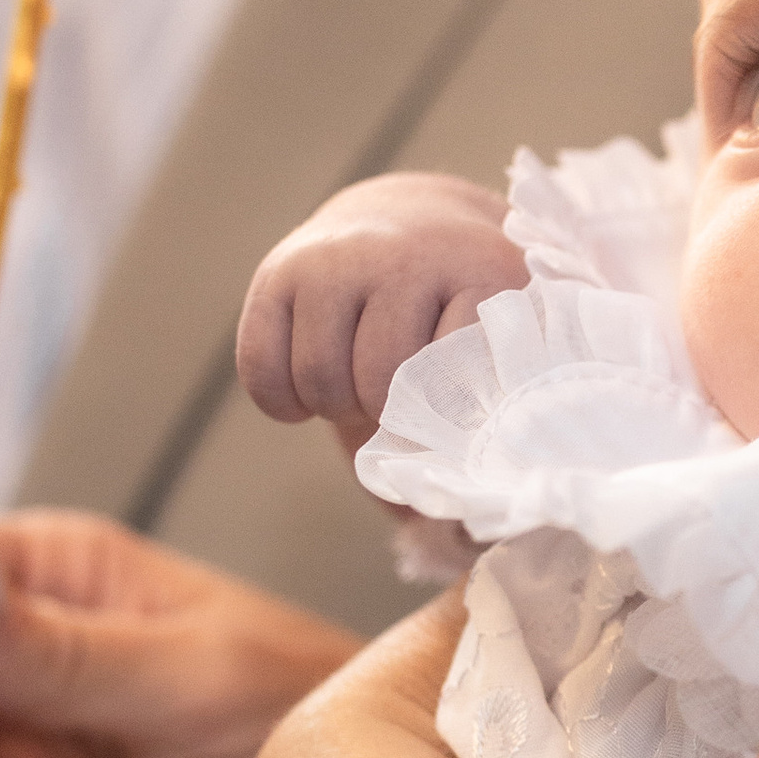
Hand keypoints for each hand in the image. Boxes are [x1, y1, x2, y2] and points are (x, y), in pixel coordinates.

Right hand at [237, 172, 526, 451]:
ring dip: (334, 406)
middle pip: (379, 383)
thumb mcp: (496, 351)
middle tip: (395, 401)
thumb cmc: (459, 319)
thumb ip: (489, 423)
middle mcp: (409, 253)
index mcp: (484, 273)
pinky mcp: (280, 268)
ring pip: (320, 377)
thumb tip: (450, 533)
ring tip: (357, 388)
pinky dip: (281, 402)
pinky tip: (308, 391)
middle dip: (382, 414)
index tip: (454, 413)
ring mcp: (340, 256)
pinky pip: (261, 367)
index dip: (447, 422)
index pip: (457, 384)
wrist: (409, 224)